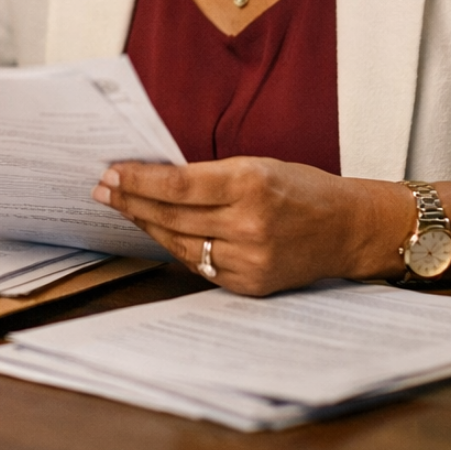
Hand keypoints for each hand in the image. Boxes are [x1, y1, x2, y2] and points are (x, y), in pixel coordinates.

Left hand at [93, 157, 407, 295]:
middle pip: (171, 216)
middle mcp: (249, 224)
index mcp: (250, 184)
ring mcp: (250, 259)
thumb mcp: (257, 165)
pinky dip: (177, 248)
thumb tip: (154, 177)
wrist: (348, 228)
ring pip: (179, 244)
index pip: (177, 184)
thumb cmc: (301, 187)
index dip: (138, 180)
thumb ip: (209, 175)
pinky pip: (200, 266)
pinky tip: (159, 232)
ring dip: (146, 225)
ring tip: (123, 208)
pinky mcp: (250, 284)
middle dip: (131, 202)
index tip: (110, 173)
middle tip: (102, 190)